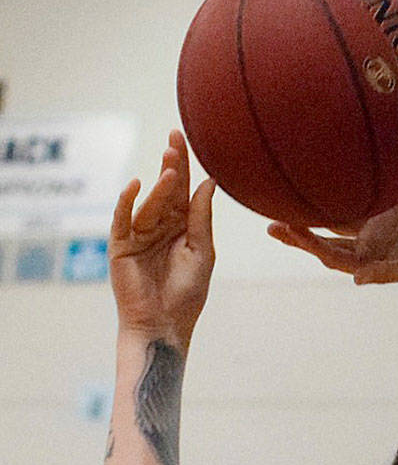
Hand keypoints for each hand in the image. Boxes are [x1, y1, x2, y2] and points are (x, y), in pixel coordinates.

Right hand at [109, 131, 215, 345]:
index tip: (182, 138)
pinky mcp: (120, 246)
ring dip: (158, 187)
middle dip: (170, 165)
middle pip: (164, 190)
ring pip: (149, 204)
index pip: (182, 190)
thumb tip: (209, 181)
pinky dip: (126, 201)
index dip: (183, 165)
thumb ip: (201, 218)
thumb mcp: (201, 253)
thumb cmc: (186, 296)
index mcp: (181, 227)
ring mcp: (138, 234)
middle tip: (174, 141)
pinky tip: (135, 185)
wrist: (164, 326)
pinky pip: (122, 218)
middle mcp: (159, 226)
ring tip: (170, 170)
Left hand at [268, 191, 397, 284]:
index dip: (307, 244)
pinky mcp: (386, 204)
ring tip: (284, 200)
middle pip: (325, 238)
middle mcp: (368, 244)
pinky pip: (355, 196)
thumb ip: (386, 273)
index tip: (285, 231)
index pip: (330, 254)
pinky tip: (317, 178)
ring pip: (336, 217)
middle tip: (269, 224)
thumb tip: (356, 280)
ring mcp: (375, 224)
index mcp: (370, 261)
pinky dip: (336, 190)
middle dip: (299, 232)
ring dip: (312, 211)